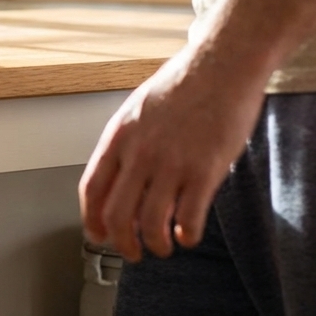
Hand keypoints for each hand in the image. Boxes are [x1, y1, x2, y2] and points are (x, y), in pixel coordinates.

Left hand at [79, 41, 265, 261]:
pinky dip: (186, 235)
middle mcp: (140, 152)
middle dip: (124, 243)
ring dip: (156, 245)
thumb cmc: (185, 82)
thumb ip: (128, 142)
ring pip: (151, 224)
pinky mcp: (205, 171)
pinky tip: (189, 233)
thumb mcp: (140, 108)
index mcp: (120, 135)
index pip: (92, 189)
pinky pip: (188, 219)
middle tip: (134, 252)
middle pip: (117, 215)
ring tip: (165, 246)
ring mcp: (172, 163)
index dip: (93, 220)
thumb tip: (121, 176)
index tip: (99, 235)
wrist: (223, 63)